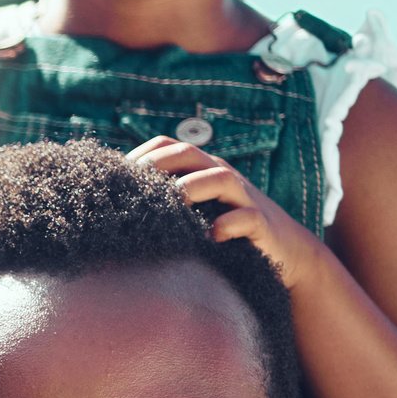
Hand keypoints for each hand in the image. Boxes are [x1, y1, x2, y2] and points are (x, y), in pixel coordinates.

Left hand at [124, 137, 326, 286]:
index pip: (167, 146)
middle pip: (189, 153)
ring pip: (220, 177)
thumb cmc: (224, 230)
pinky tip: (211, 235)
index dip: (140, 155)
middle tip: (133, 187)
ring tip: (172, 204)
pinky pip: (247, 218)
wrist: (284, 251)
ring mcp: (242, 198)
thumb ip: (163, 202)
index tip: (114, 177)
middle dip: (158, 164)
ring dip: (192, 187)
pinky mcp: (260, 225)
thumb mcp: (193, 212)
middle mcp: (221, 176)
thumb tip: (112, 205)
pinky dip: (228, 224)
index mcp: (200, 170)